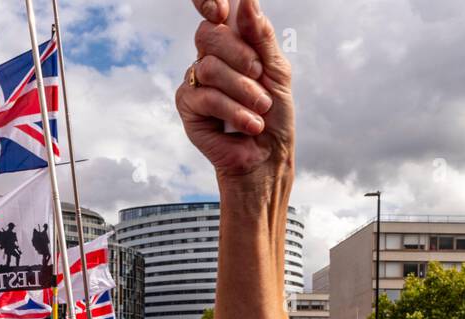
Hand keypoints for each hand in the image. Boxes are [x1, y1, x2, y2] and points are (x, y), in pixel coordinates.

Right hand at [176, 0, 293, 182]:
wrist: (269, 156)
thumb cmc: (274, 115)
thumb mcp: (276, 71)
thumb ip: (261, 36)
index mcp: (231, 43)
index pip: (211, 11)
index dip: (208, 1)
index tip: (220, 9)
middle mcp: (209, 58)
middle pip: (208, 34)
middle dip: (239, 54)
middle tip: (259, 74)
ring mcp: (195, 82)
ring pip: (210, 67)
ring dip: (243, 90)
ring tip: (260, 108)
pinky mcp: (187, 107)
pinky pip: (206, 96)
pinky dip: (233, 110)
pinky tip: (250, 124)